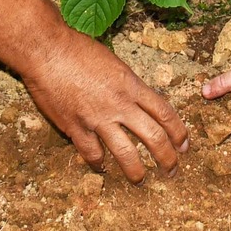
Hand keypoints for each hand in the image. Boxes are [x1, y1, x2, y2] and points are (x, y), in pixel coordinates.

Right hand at [23, 33, 188, 180]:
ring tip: (141, 180)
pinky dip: (98, 163)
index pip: (164, 112)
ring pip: (125, 153)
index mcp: (131, 85)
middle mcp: (119, 104)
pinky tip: (101, 167)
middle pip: (153, 137)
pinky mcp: (75, 129)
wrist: (46, 51)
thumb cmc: (78, 49)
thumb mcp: (113, 62)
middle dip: (167, 158)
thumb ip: (127, 85)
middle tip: (172, 170)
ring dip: (136, 171)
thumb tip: (137, 100)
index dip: (178, 131)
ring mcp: (97, 119)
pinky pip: (92, 154)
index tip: (184, 144)